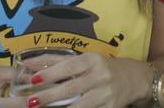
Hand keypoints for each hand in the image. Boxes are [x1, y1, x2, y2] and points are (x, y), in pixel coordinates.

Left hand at [26, 53, 149, 107]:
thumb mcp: (84, 59)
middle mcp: (101, 76)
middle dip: (50, 96)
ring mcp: (106, 94)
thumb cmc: (101, 67)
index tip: (34, 80)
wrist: (134, 78)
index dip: (52, 73)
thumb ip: (56, 61)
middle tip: (31, 102)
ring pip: (81, 106)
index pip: (70, 66)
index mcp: (93, 60)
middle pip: (72, 88)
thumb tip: (29, 64)